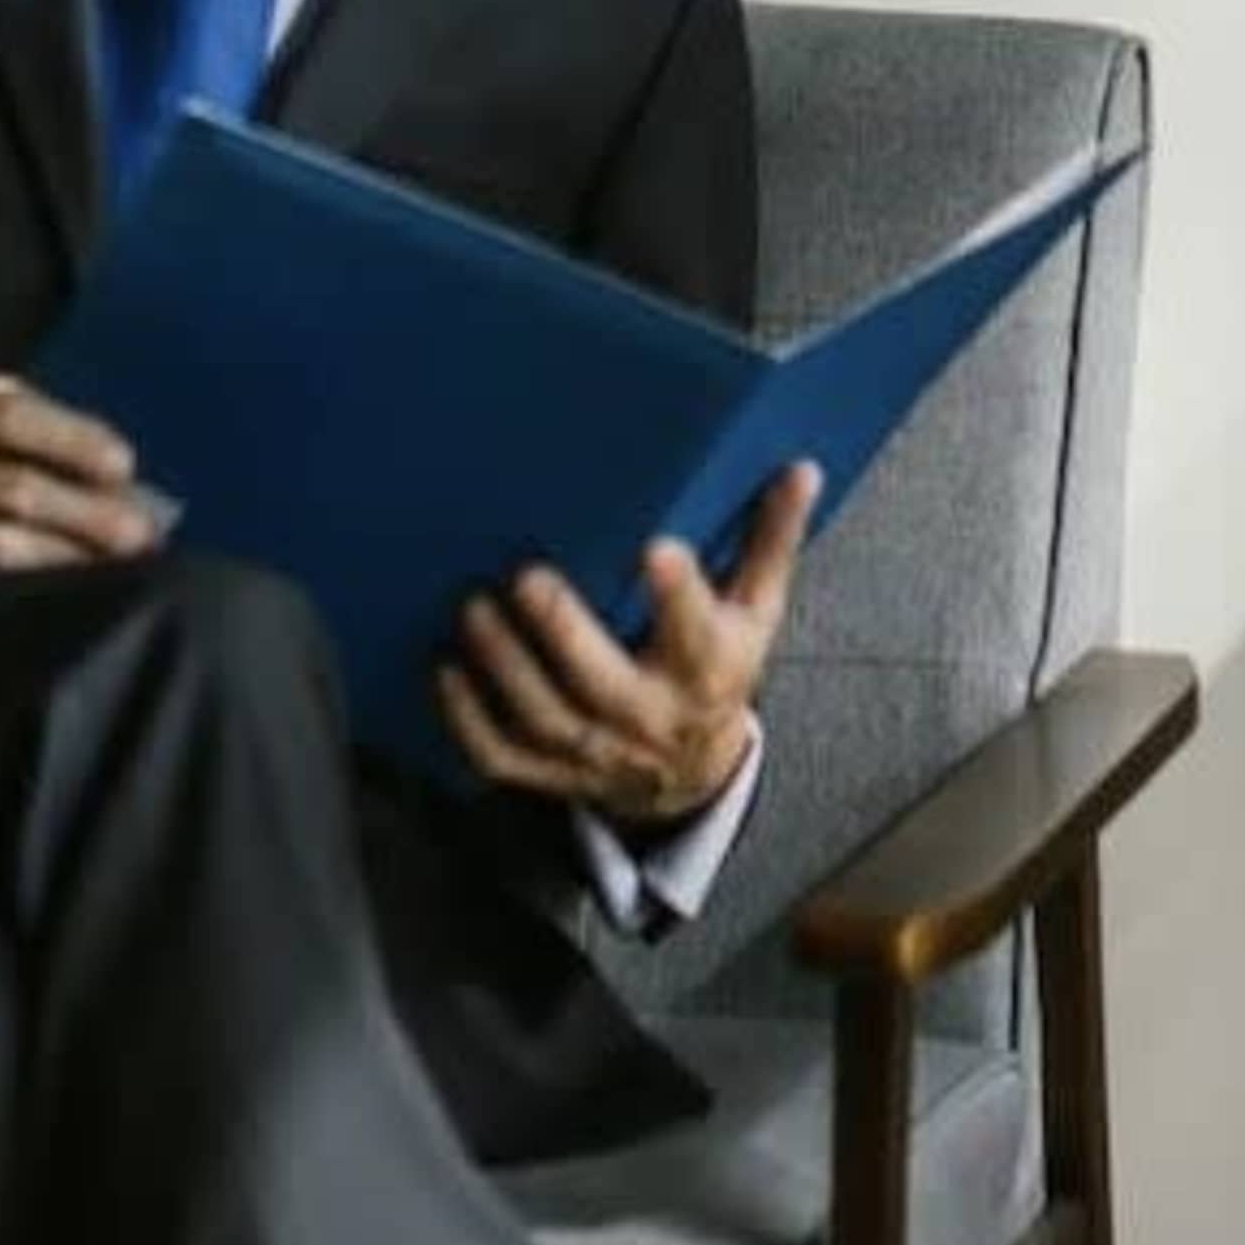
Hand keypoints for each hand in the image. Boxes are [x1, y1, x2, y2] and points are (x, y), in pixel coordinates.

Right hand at [0, 372, 162, 597]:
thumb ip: (19, 426)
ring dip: (63, 562)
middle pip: (8, 486)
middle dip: (83, 515)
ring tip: (114, 574)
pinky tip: (56, 603)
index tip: (124, 466)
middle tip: (139, 537)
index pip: (6, 412)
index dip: (70, 438)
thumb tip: (118, 476)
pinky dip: (17, 596)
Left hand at [435, 461, 819, 829]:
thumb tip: (799, 470)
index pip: (698, 634)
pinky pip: (502, 756)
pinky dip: (467, 720)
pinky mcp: (552, 773)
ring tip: (474, 610)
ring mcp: (597, 752)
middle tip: (527, 577)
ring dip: (504, 666)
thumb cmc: (720, 672)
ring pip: (544, 717)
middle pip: (603, 683)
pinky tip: (445, 670)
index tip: (656, 548)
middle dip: (564, 632)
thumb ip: (769, 543)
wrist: (692, 775)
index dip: (678, 595)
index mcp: (706, 671)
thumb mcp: (756, 614)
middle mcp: (650, 718)